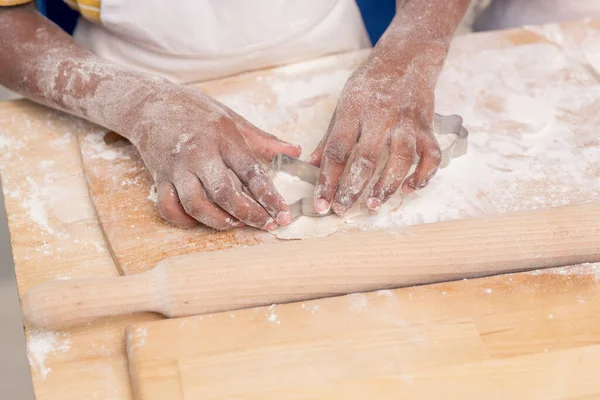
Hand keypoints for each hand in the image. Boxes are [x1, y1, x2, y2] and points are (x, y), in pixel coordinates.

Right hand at [128, 83, 300, 230]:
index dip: (269, 196)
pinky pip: (169, 208)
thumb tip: (295, 151)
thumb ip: (263, 140)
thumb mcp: (233, 118)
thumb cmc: (195, 110)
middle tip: (266, 225)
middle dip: (249, 214)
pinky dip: (185, 221)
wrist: (148, 103)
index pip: (250, 172)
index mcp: (222, 137)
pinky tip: (202, 221)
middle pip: (224, 193)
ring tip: (237, 224)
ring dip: (219, 221)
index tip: (283, 213)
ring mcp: (176, 168)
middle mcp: (199, 154)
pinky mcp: (159, 177)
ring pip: (196, 205)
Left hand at [308, 41, 446, 215]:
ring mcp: (406, 121)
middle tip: (342, 209)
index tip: (321, 202)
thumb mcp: (344, 104)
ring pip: (400, 160)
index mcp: (354, 110)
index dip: (327, 180)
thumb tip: (312, 165)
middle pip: (366, 159)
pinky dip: (423, 175)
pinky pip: (430, 155)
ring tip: (373, 204)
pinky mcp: (427, 126)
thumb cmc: (371, 83)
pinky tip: (410, 188)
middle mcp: (381, 116)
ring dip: (387, 186)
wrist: (408, 55)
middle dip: (352, 189)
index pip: (337, 150)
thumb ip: (330, 137)